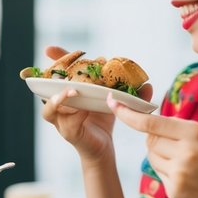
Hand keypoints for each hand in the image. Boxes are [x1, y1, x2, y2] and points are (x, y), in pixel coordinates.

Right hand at [39, 45, 153, 162]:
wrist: (103, 148)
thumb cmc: (105, 121)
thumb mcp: (118, 103)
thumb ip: (133, 94)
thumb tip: (147, 85)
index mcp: (71, 91)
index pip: (61, 71)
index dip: (57, 58)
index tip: (50, 49)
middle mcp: (62, 104)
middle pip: (49, 86)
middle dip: (54, 73)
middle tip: (66, 66)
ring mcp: (61, 120)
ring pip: (50, 107)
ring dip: (60, 98)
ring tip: (73, 91)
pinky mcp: (68, 133)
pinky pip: (64, 123)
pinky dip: (73, 116)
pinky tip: (80, 110)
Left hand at [108, 96, 197, 197]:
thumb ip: (179, 127)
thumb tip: (148, 125)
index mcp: (194, 132)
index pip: (151, 122)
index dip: (128, 113)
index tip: (113, 103)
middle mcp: (185, 153)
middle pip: (149, 140)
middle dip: (156, 139)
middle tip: (176, 144)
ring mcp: (179, 174)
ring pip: (151, 157)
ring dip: (160, 155)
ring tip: (185, 161)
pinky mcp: (174, 190)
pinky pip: (158, 173)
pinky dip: (167, 171)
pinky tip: (187, 175)